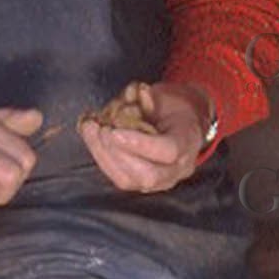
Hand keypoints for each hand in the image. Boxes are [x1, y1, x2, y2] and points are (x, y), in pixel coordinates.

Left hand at [79, 82, 208, 193]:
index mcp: (187, 141)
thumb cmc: (173, 108)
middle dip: (117, 153)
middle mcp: (177, 168)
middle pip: (147, 175)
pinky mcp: (141, 184)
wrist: (182, 125)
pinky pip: (118, 178)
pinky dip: (101, 157)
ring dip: (104, 156)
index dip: (140, 144)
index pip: (168, 151)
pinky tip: (92, 138)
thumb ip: (147, 98)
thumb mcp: (166, 96)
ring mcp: (160, 181)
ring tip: (91, 130)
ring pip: (128, 181)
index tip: (115, 132)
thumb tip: (130, 94)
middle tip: (100, 129)